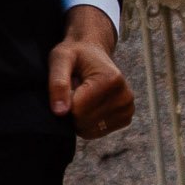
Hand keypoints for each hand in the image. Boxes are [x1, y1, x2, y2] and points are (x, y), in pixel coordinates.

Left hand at [47, 7, 131, 137]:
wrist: (93, 52)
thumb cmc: (75, 54)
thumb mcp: (60, 59)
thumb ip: (58, 83)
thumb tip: (60, 112)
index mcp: (111, 80)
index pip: (77, 110)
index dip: (65, 100)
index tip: (69, 84)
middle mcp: (125, 96)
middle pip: (83, 122)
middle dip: (71, 109)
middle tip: (75, 89)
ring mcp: (127, 109)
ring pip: (89, 130)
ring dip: (78, 116)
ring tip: (83, 95)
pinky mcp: (125, 118)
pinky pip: (95, 132)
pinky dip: (87, 122)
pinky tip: (90, 104)